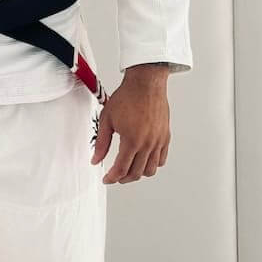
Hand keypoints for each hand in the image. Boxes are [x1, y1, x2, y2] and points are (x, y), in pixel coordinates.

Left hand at [90, 69, 169, 184]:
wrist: (145, 83)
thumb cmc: (128, 96)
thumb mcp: (107, 118)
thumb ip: (101, 142)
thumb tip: (96, 158)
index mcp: (132, 140)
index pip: (121, 169)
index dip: (112, 178)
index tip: (107, 179)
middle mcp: (147, 144)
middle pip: (136, 173)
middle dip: (124, 178)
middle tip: (116, 176)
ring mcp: (158, 141)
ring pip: (151, 169)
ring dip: (139, 173)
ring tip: (130, 170)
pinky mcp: (165, 136)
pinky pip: (162, 159)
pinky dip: (153, 164)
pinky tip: (145, 160)